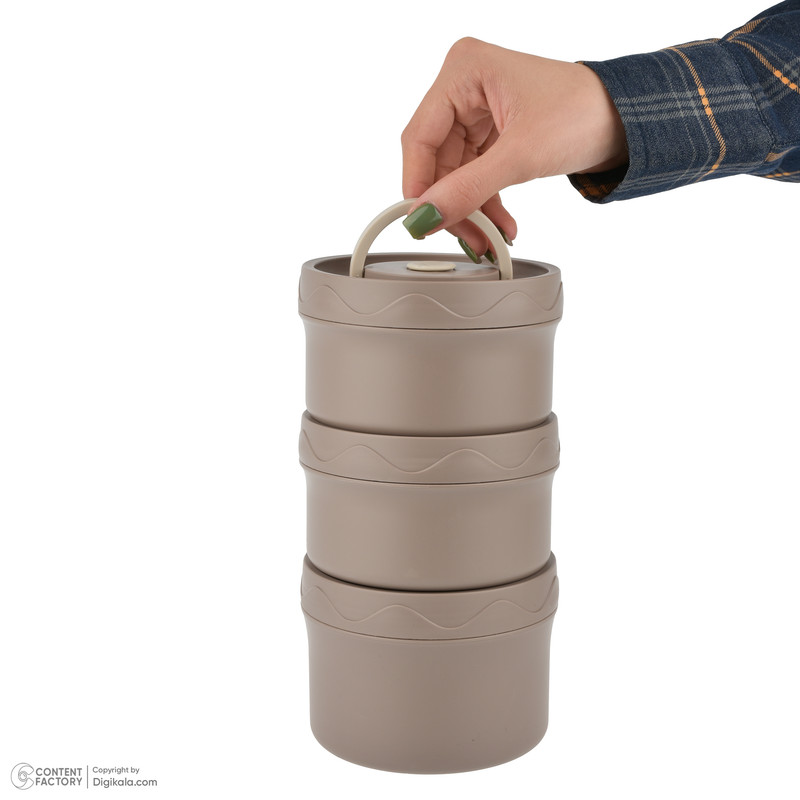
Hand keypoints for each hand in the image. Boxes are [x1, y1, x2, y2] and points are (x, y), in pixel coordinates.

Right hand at [401, 37, 627, 255]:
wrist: (626, 120)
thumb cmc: (585, 113)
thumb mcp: (521, 156)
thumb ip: (468, 189)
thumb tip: (425, 216)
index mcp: (463, 70)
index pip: (420, 137)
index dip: (418, 184)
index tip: (422, 222)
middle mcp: (465, 86)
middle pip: (437, 160)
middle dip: (453, 204)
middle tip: (466, 238)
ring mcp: (477, 110)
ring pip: (455, 173)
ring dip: (471, 209)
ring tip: (488, 238)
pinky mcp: (491, 132)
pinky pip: (474, 175)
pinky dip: (485, 202)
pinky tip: (498, 224)